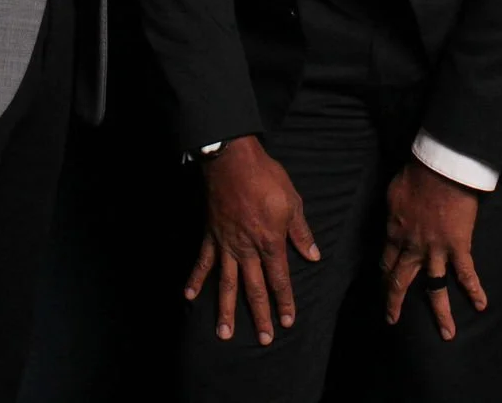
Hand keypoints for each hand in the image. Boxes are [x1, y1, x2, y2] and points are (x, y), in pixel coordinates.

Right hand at [185, 136, 319, 345]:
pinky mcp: (211, 236)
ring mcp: (226, 245)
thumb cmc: (266, 178)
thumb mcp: (292, 202)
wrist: (233, 161)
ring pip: (227, 283)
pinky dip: (195, 279)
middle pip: (254, 288)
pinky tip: (188, 296)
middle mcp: (247, 250)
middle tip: (263, 339)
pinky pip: (203, 261)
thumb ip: (301, 232)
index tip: (287, 322)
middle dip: (260, 315)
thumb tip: (313, 256)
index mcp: (270, 242)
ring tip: (224, 333)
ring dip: (226, 309)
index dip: (285, 301)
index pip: (280, 279)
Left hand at [381, 158, 485, 340]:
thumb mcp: (393, 193)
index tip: (385, 284)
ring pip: (435, 288)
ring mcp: (436, 250)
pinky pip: (466, 273)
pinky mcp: (458, 246)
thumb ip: (394, 210)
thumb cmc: (416, 174)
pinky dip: (474, 289)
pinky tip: (481, 305)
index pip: (386, 261)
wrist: (440, 169)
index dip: (385, 275)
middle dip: (395, 303)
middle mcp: (412, 247)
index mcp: (395, 233)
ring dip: (441, 313)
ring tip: (447, 334)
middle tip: (392, 320)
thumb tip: (395, 214)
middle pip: (401, 281)